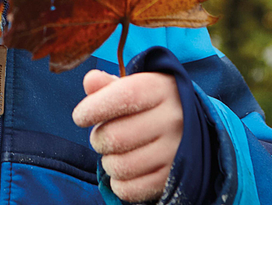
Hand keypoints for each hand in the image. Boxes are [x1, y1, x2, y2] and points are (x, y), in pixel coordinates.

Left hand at [72, 69, 183, 202]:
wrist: (191, 126)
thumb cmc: (151, 103)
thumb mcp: (135, 86)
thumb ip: (108, 84)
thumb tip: (90, 81)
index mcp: (161, 90)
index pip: (123, 97)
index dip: (94, 108)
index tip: (80, 117)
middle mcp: (172, 120)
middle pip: (115, 136)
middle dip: (98, 138)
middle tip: (101, 135)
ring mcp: (175, 152)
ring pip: (120, 165)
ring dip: (107, 161)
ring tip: (114, 152)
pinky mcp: (172, 179)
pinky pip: (130, 189)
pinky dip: (118, 183)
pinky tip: (123, 170)